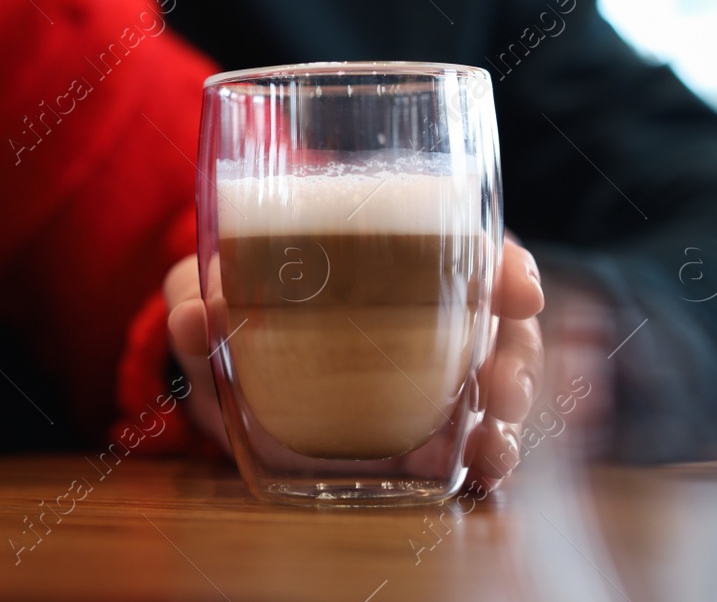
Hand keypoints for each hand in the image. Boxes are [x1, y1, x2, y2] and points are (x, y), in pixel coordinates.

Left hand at [163, 231, 545, 492]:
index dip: (505, 265)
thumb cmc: (233, 309)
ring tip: (496, 442)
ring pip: (499, 384)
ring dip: (509, 413)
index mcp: (391, 253)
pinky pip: (472, 444)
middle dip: (518, 352)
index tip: (519, 287)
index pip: (467, 245)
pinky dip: (488, 458)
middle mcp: (428, 309)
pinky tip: (487, 471)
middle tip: (502, 385)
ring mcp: (432, 375)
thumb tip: (201, 315)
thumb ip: (196, 294)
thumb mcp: (209, 289)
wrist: (223, 379)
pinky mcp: (423, 436)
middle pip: (500, 321)